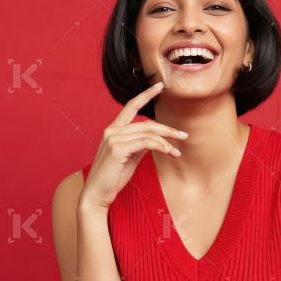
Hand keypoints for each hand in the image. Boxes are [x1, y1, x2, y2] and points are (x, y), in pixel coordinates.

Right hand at [78, 81, 187, 210]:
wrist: (97, 194)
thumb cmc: (113, 178)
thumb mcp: (130, 158)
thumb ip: (140, 145)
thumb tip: (156, 140)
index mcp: (113, 130)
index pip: (131, 106)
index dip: (145, 95)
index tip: (159, 86)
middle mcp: (112, 131)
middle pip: (146, 123)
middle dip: (167, 129)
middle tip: (183, 135)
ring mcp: (113, 138)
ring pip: (148, 133)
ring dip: (167, 142)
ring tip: (177, 151)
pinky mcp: (117, 149)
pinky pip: (145, 143)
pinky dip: (160, 146)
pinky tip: (168, 152)